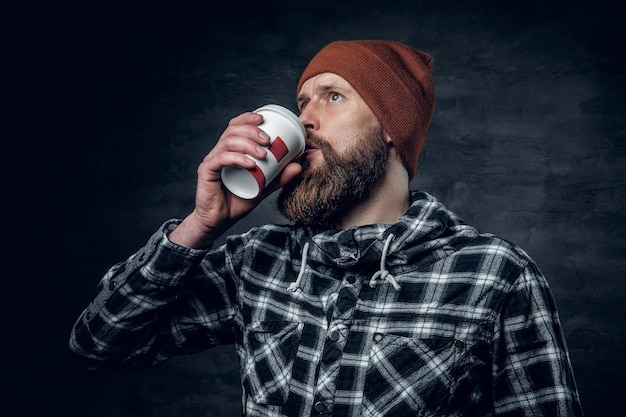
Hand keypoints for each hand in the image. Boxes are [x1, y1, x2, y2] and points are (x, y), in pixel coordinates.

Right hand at [169, 112, 301, 247]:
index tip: (264, 118)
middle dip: (252, 130)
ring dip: (247, 144)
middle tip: (268, 140)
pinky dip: (237, 158)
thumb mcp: (264, 188)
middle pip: (233, 130)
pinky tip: (249, 163)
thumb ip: (279, 177)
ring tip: (263, 154)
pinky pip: (220, 159)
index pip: (236, 126)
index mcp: (231, 150)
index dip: (248, 118)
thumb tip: (298, 165)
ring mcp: (212, 160)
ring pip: (228, 142)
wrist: (220, 221)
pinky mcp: (206, 171)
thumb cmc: (238, 201)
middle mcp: (220, 152)